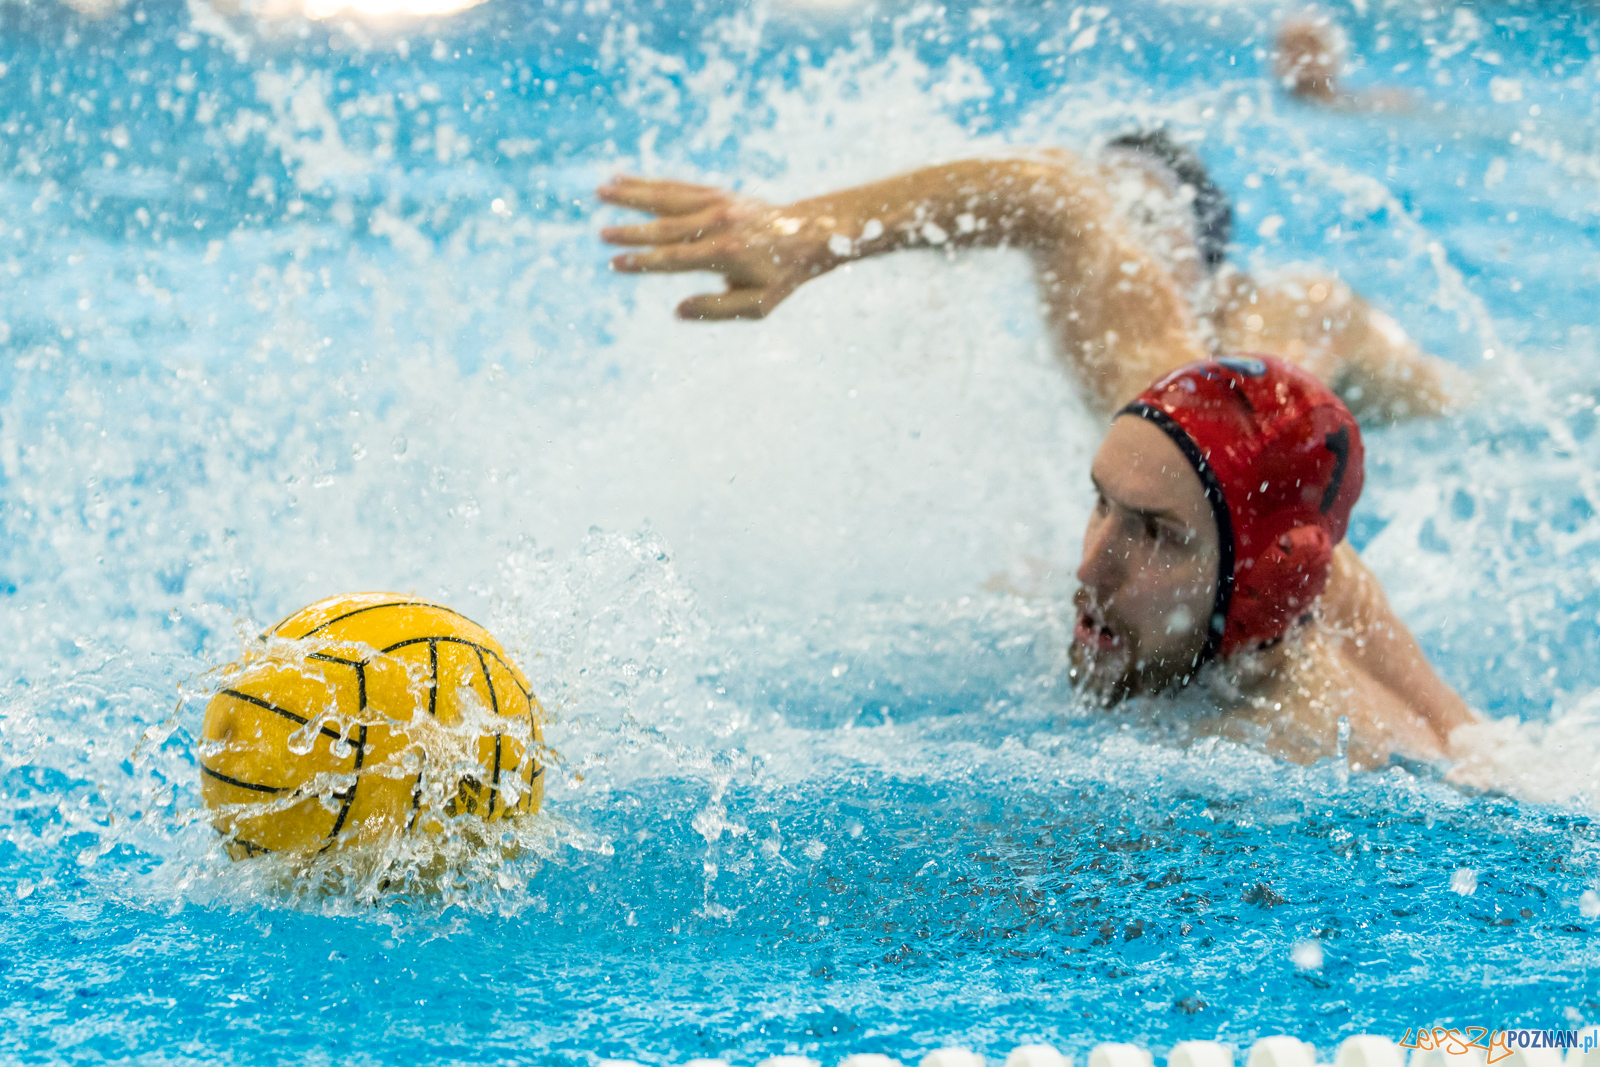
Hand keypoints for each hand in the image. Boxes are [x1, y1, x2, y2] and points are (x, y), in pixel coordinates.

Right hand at [597, 175, 837, 319]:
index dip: (642, 262)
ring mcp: (716, 203)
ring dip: (631, 194)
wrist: (809, 232)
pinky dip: (649, 183)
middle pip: (664, 227)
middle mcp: (717, 223)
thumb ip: (717, 308)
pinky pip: (677, 186)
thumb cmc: (781, 276)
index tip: (615, 263)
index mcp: (723, 253)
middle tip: (600, 233)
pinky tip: (623, 178)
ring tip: (600, 190)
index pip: (673, 259)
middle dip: (630, 231)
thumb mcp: (758, 305)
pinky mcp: (716, 192)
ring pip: (665, 197)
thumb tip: (677, 310)